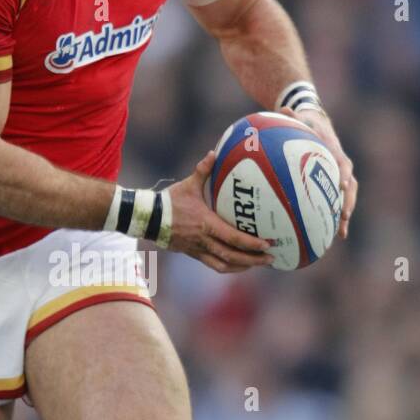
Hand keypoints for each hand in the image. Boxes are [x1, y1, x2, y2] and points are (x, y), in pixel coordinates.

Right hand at [164, 151, 274, 273]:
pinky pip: (214, 265)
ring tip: (258, 263)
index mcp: (206, 224)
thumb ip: (203, 170)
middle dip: (254, 259)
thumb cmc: (169, 201)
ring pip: (224, 265)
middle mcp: (204, 240)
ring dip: (243, 266)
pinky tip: (239, 265)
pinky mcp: (194, 254)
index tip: (267, 244)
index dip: (251, 243)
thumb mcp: (188, 185)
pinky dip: (229, 267)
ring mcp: (198, 250)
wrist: (148, 219)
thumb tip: (214, 152)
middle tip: (271, 258)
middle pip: (233, 256)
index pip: (233, 238)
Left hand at [279, 105, 356, 238]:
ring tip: (341, 233)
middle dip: (348, 201)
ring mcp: (338, 174)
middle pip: (350, 185)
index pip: (342, 162)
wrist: (315, 121)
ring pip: (346, 197)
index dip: (343, 173)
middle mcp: (340, 164)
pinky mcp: (332, 182)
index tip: (343, 184)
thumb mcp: (299, 116)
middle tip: (345, 216)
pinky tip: (327, 235)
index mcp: (333, 149)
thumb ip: (292, 116)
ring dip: (345, 214)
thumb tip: (283, 109)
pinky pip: (335, 200)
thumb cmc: (305, 120)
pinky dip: (334, 216)